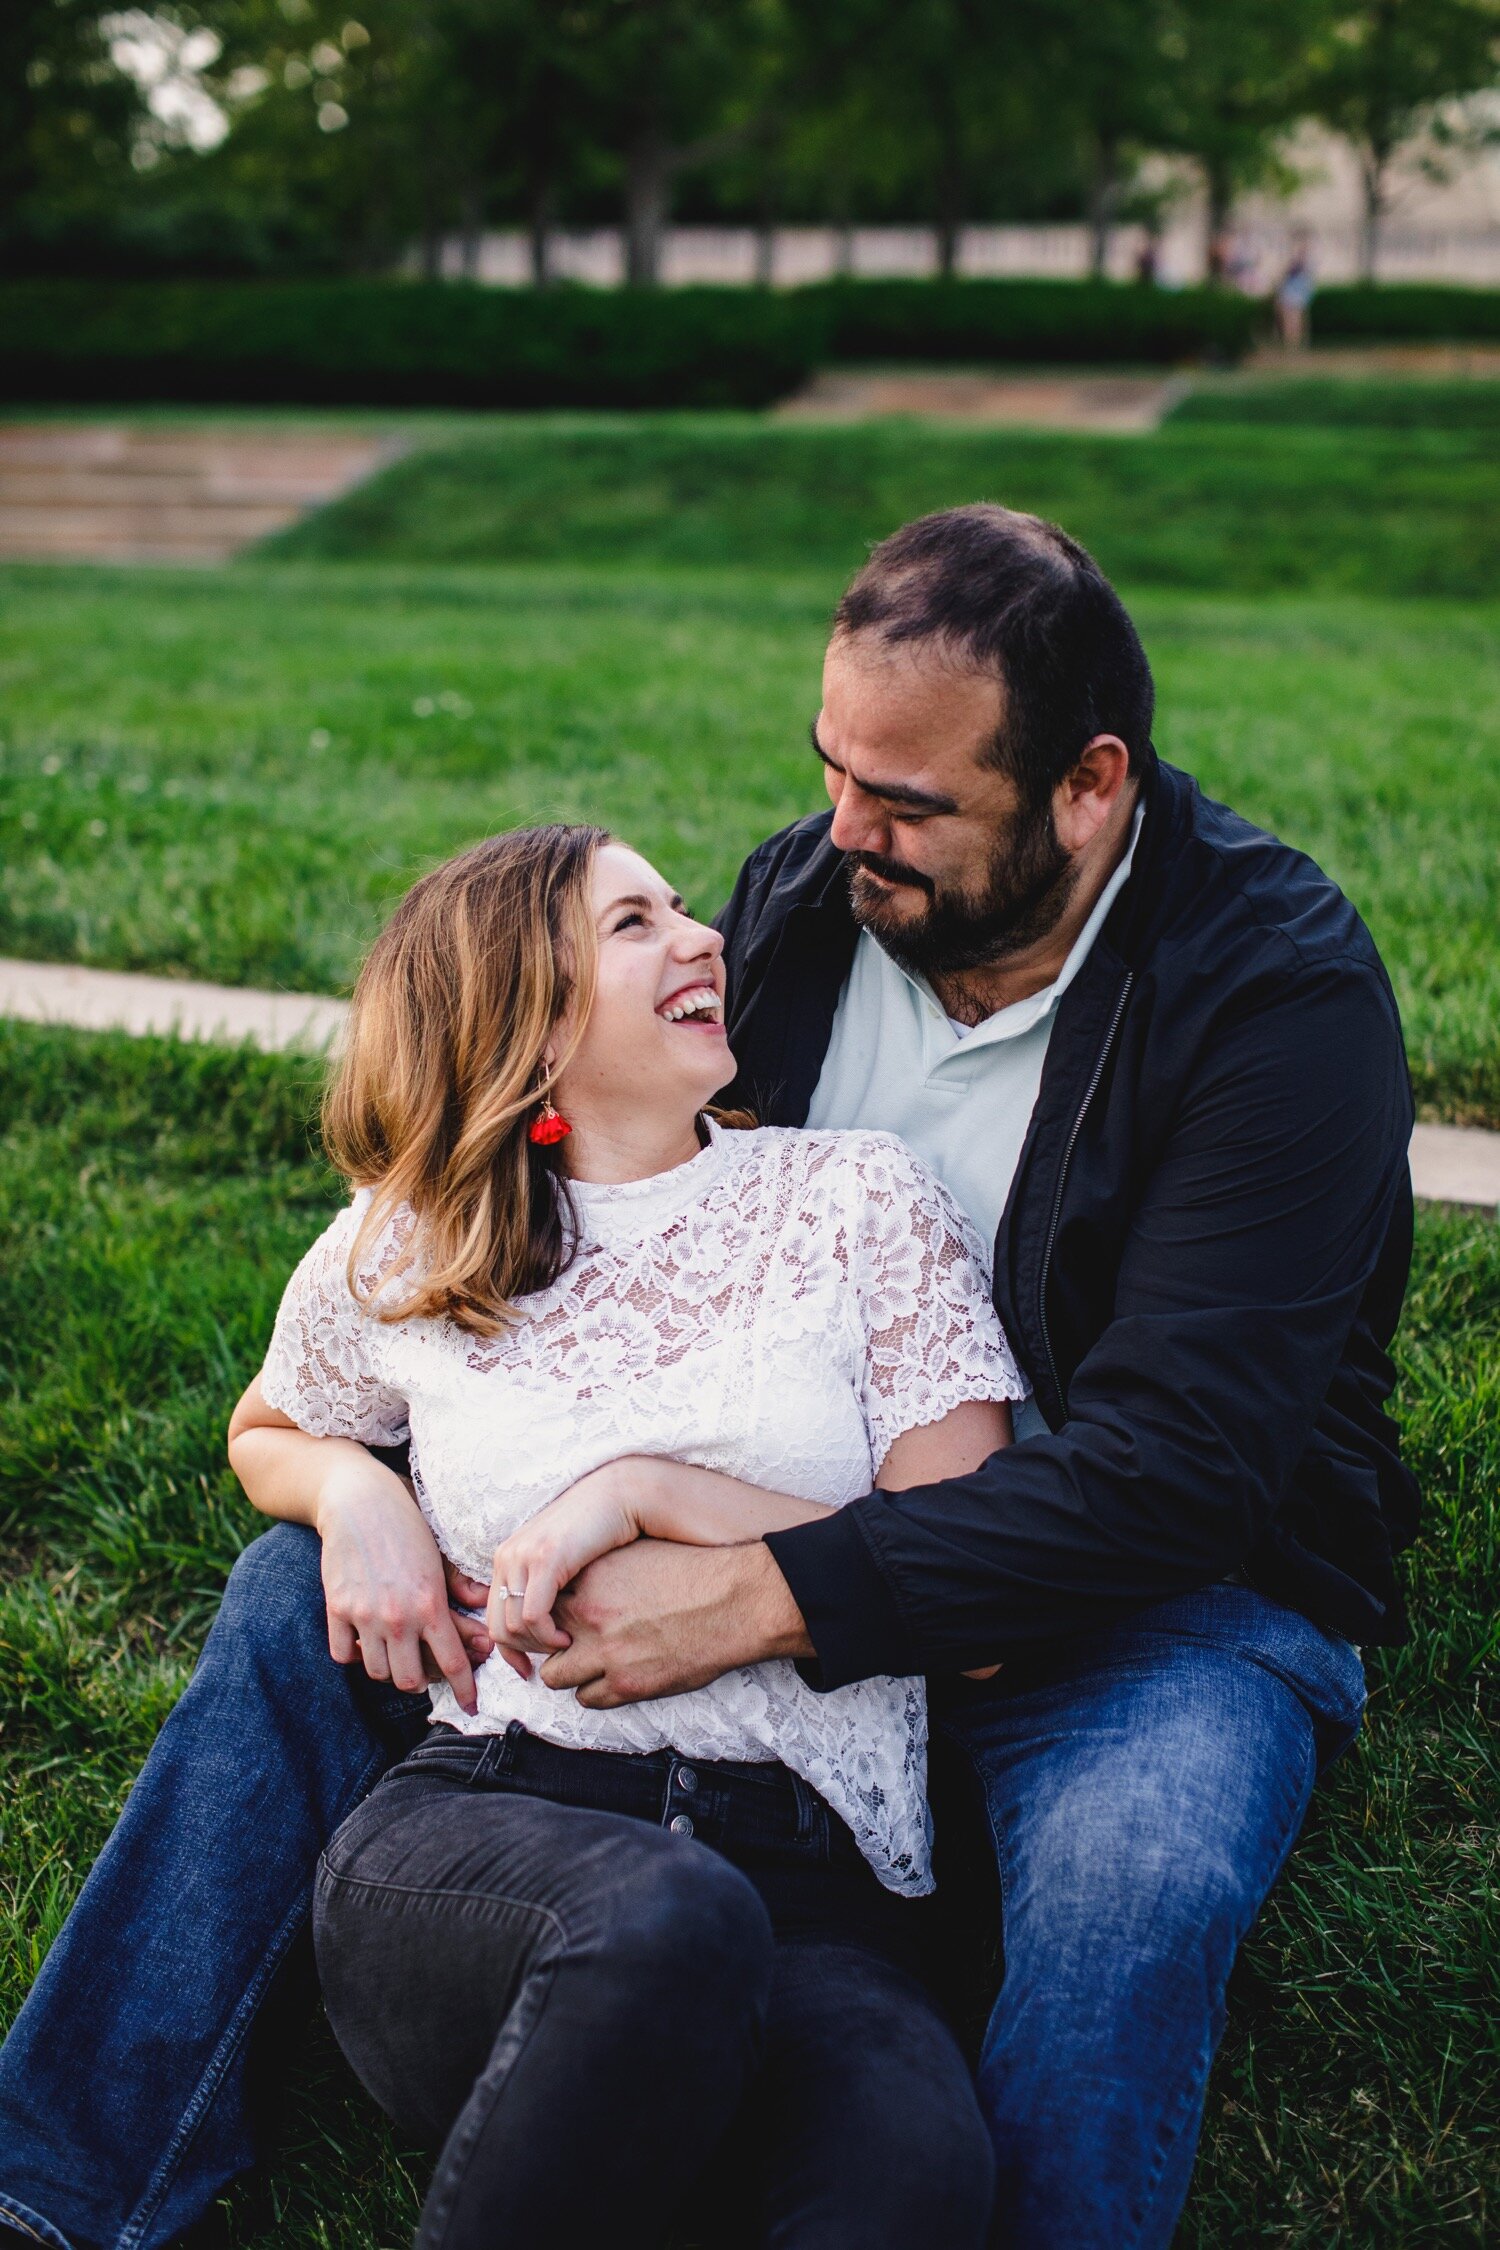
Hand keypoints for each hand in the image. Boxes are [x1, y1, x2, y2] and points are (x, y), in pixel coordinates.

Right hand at [316, 1456, 490, 1712]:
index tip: (471, 1706)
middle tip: (425, 1670)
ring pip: (377, 1672)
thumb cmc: (406, 1520)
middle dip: (422, 1681)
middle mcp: (398, 1616)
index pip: (453, 1663)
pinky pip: (343, 1654)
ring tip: (396, 1654)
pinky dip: (354, 1654)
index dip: (466, 1691)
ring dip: (389, 1669)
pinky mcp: (336, 1608)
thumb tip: (482, 1607)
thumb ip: (458, 1586)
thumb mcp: (439, 1553)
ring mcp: (364, 1615)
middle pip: (410, 1680)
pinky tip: (365, 1641)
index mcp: (431, 1603)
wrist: (358, 1498)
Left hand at [486, 1463, 645, 1666]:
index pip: (492, 1618)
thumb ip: (544, 1588)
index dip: (508, 1651)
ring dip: (539, 1646)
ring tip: (566, 1645)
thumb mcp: (562, 1562)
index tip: (529, 1670)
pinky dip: (547, 1636)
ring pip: (512, 1626)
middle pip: (496, 1626)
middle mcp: (507, 1556)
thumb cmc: (599, 1532)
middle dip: (524, 1652)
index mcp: (507, 1558)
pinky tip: (567, 1637)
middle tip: (553, 1658)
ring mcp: (523, 1556)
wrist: (619, 1496)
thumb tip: (539, 1627)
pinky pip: (533, 1615)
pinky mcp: (545, 1559)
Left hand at [539, 1537, 811, 1708]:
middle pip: (541, 1637)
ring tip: (589, 1662)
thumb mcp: (638, 1553)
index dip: (552, 1607)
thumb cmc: (695, 1572)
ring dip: (570, 1669)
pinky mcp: (627, 1685)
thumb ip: (602, 1568)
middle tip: (571, 1639)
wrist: (735, 1601)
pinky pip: (587, 1699)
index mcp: (592, 1576)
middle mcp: (590, 1615)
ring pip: (555, 1675)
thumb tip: (577, 1576)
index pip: (544, 1598)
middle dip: (553, 1640)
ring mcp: (606, 1653)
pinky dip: (595, 1691)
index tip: (563, 1610)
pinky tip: (613, 1677)